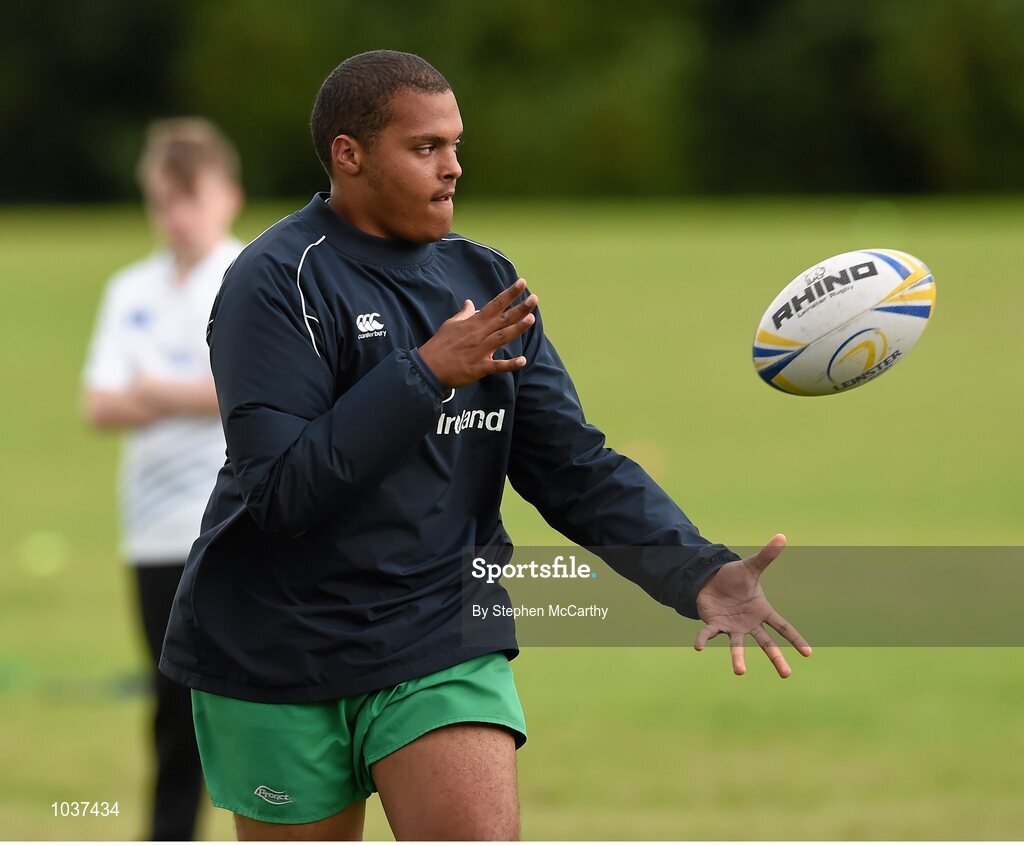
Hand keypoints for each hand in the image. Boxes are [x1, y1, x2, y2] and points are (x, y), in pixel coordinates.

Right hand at [417, 278, 538, 387]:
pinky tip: (522, 361)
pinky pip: (496, 365)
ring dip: (517, 329)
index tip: (522, 283)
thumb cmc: (439, 345)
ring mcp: (480, 350)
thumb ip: (464, 314)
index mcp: (473, 323)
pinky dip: (509, 364)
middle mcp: (479, 334)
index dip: (509, 294)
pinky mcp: (479, 367)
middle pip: (502, 319)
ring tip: (531, 319)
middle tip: (534, 298)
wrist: (428, 367)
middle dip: (519, 308)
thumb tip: (470, 302)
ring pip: (501, 337)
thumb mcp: (450, 325)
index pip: (495, 304)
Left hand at [694, 534, 810, 677]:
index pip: (783, 626)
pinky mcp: (714, 624)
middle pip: (766, 643)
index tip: (808, 653)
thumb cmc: (734, 578)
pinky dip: (703, 640)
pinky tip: (697, 647)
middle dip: (776, 658)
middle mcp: (749, 623)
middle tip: (786, 675)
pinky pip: (709, 634)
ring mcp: (732, 626)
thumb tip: (781, 536)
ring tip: (739, 672)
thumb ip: (766, 555)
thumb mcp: (751, 566)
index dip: (795, 639)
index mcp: (762, 611)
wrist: (712, 581)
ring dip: (738, 658)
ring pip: (737, 645)